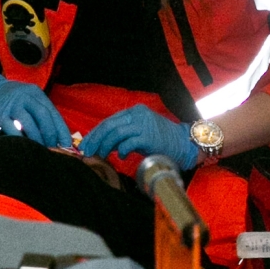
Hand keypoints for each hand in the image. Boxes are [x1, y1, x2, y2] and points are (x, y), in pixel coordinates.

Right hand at [0, 70, 71, 147]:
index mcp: (36, 93)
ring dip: (37, 138)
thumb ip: (40, 112)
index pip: (53, 112)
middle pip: (43, 116)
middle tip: (53, 148)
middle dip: (51, 134)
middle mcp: (25, 96)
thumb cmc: (11, 100)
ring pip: (29, 122)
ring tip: (40, 149)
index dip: (61, 130)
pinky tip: (25, 147)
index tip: (67, 144)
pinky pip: (12, 128)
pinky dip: (20, 139)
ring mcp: (11, 105)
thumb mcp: (27, 99)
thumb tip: (57, 135)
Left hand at [79, 104, 200, 170]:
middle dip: (95, 139)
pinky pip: (128, 143)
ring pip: (116, 133)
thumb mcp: (140, 132)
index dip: (95, 133)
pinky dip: (121, 151)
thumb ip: (123, 135)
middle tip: (87, 152)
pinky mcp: (148, 137)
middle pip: (109, 125)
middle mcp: (138, 115)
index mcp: (134, 111)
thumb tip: (102, 144)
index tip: (85, 144)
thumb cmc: (161, 141)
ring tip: (102, 155)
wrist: (184, 144)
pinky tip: (120, 156)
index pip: (109, 121)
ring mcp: (144, 125)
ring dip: (105, 146)